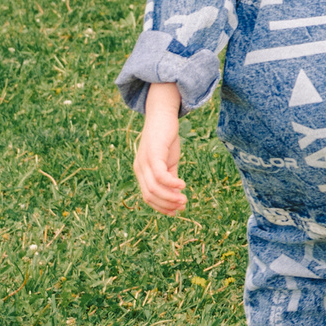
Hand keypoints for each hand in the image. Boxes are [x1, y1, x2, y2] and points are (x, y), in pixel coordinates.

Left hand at [135, 82, 185, 214]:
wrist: (162, 115)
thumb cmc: (166, 138)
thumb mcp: (169, 161)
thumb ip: (170, 178)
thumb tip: (177, 197)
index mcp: (142, 172)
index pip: (148, 197)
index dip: (161, 207)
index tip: (177, 211)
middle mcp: (140, 169)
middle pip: (150, 195)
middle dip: (166, 205)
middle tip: (183, 206)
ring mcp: (145, 162)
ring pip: (154, 188)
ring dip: (171, 197)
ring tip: (185, 199)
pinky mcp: (153, 155)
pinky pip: (160, 176)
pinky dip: (172, 184)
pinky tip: (183, 186)